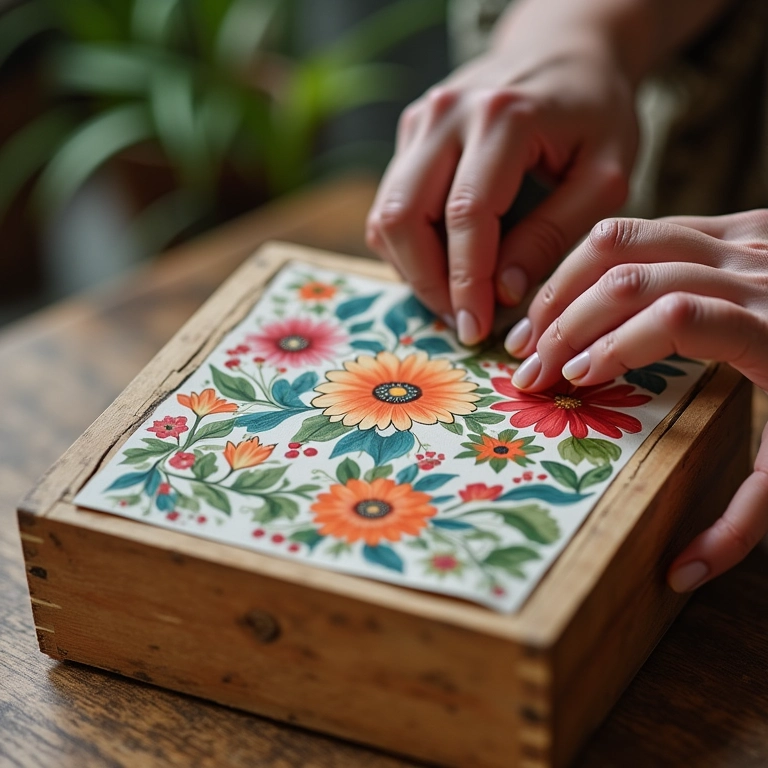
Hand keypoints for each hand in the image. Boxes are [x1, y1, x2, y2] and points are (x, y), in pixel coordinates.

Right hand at [366, 30, 636, 344]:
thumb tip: (502, 291)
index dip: (466, 282)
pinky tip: (442, 265)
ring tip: (453, 298)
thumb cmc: (596, 113)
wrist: (566, 49)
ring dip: (412, 269)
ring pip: (386, 214)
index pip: (466, 216)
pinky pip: (389, 204)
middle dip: (428, 283)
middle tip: (461, 321)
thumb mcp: (605, 175)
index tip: (476, 329)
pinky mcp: (409, 133)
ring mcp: (420, 120)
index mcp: (503, 117)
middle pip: (404, 216)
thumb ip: (554, 234)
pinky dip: (407, 246)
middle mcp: (447, 113)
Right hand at [505, 210, 767, 590]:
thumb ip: (743, 524)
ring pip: (625, 240)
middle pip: (631, 279)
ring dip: (566, 285)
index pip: (673, 320)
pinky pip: (645, 227)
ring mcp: (746, 239)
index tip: (570, 382)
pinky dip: (593, 260)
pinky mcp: (736, 224)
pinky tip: (571, 295)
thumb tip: (676, 576)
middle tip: (527, 370)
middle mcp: (755, 275)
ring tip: (531, 329)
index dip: (610, 347)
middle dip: (565, 324)